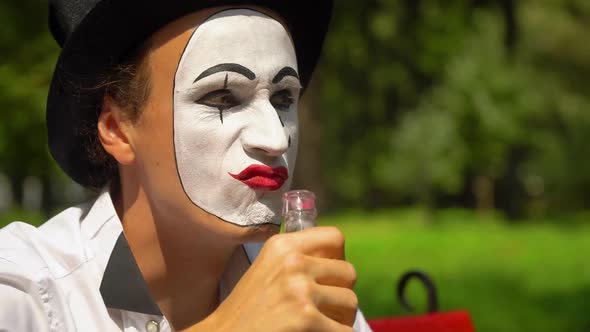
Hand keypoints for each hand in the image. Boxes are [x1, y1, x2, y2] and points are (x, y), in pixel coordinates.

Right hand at [191, 227, 357, 330]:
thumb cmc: (247, 310)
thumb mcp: (267, 269)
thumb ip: (297, 259)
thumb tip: (337, 262)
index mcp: (282, 246)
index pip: (335, 237)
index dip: (338, 258)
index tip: (329, 276)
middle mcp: (293, 263)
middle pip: (348, 272)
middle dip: (341, 292)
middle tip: (326, 307)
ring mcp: (301, 291)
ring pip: (351, 302)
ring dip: (341, 317)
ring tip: (322, 323)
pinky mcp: (307, 318)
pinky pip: (345, 329)